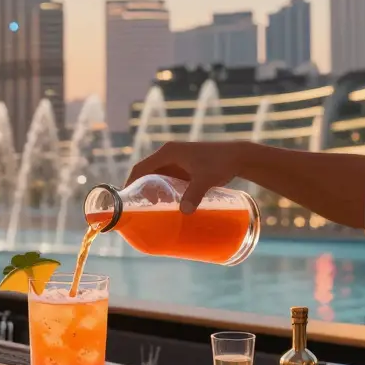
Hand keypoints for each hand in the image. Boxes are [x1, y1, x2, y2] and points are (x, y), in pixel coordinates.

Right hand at [126, 142, 249, 212]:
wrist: (238, 156)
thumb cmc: (220, 163)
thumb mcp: (205, 179)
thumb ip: (194, 194)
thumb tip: (184, 212)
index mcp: (168, 152)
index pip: (141, 167)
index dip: (131, 182)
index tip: (126, 198)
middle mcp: (170, 154)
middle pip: (147, 172)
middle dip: (140, 188)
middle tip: (138, 208)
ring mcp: (177, 160)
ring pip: (157, 176)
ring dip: (152, 189)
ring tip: (151, 208)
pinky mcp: (185, 166)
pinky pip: (168, 178)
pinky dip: (163, 188)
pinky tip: (166, 202)